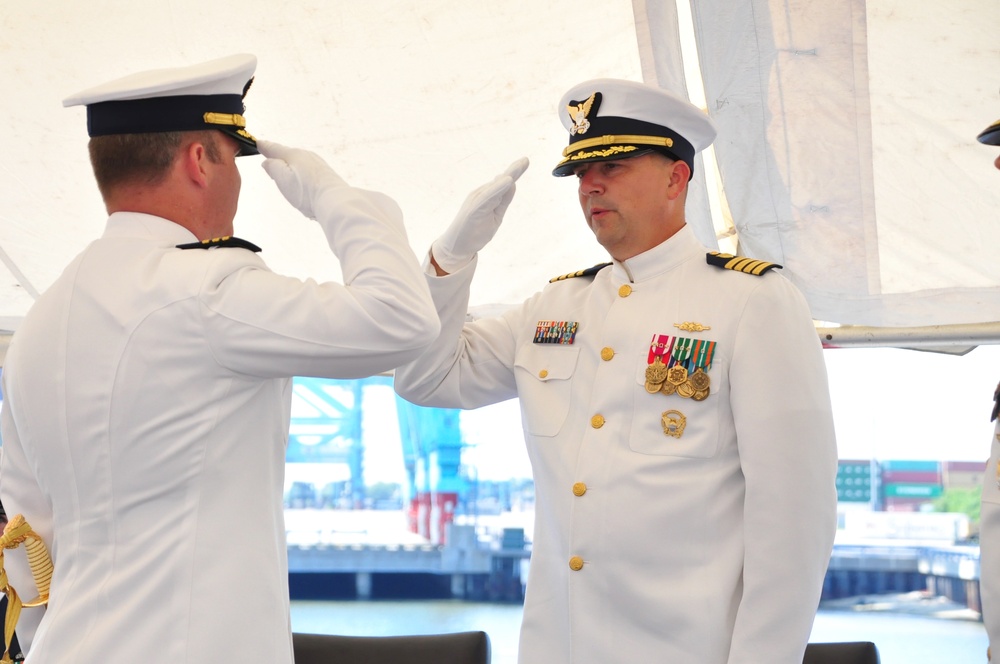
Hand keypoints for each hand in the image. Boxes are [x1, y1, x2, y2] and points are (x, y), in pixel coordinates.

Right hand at [257, 139, 347, 219]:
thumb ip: (272, 167)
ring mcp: (318, 165)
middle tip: (270, 161)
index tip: (258, 143)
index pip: (274, 148)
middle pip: (288, 155)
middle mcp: (307, 156)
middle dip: (279, 159)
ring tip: (286, 177)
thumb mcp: (282, 178)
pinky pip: (309, 172)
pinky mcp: (326, 175)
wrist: (335, 201)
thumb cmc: (307, 191)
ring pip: (299, 163)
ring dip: (291, 168)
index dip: (264, 146)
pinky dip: (302, 176)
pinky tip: (303, 184)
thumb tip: (267, 161)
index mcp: (293, 154)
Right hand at [431, 157, 528, 272]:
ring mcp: (476, 200)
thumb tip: (513, 184)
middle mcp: (481, 194)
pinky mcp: (473, 209)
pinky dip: (497, 188)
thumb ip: (504, 201)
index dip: (515, 172)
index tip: (525, 161)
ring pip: (495, 187)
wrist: (457, 247)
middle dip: (514, 170)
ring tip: (519, 166)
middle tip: (526, 159)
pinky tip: (507, 181)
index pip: (503, 183)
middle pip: (500, 181)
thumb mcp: (496, 216)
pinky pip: (487, 197)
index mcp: (488, 196)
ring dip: (508, 176)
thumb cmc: (476, 232)